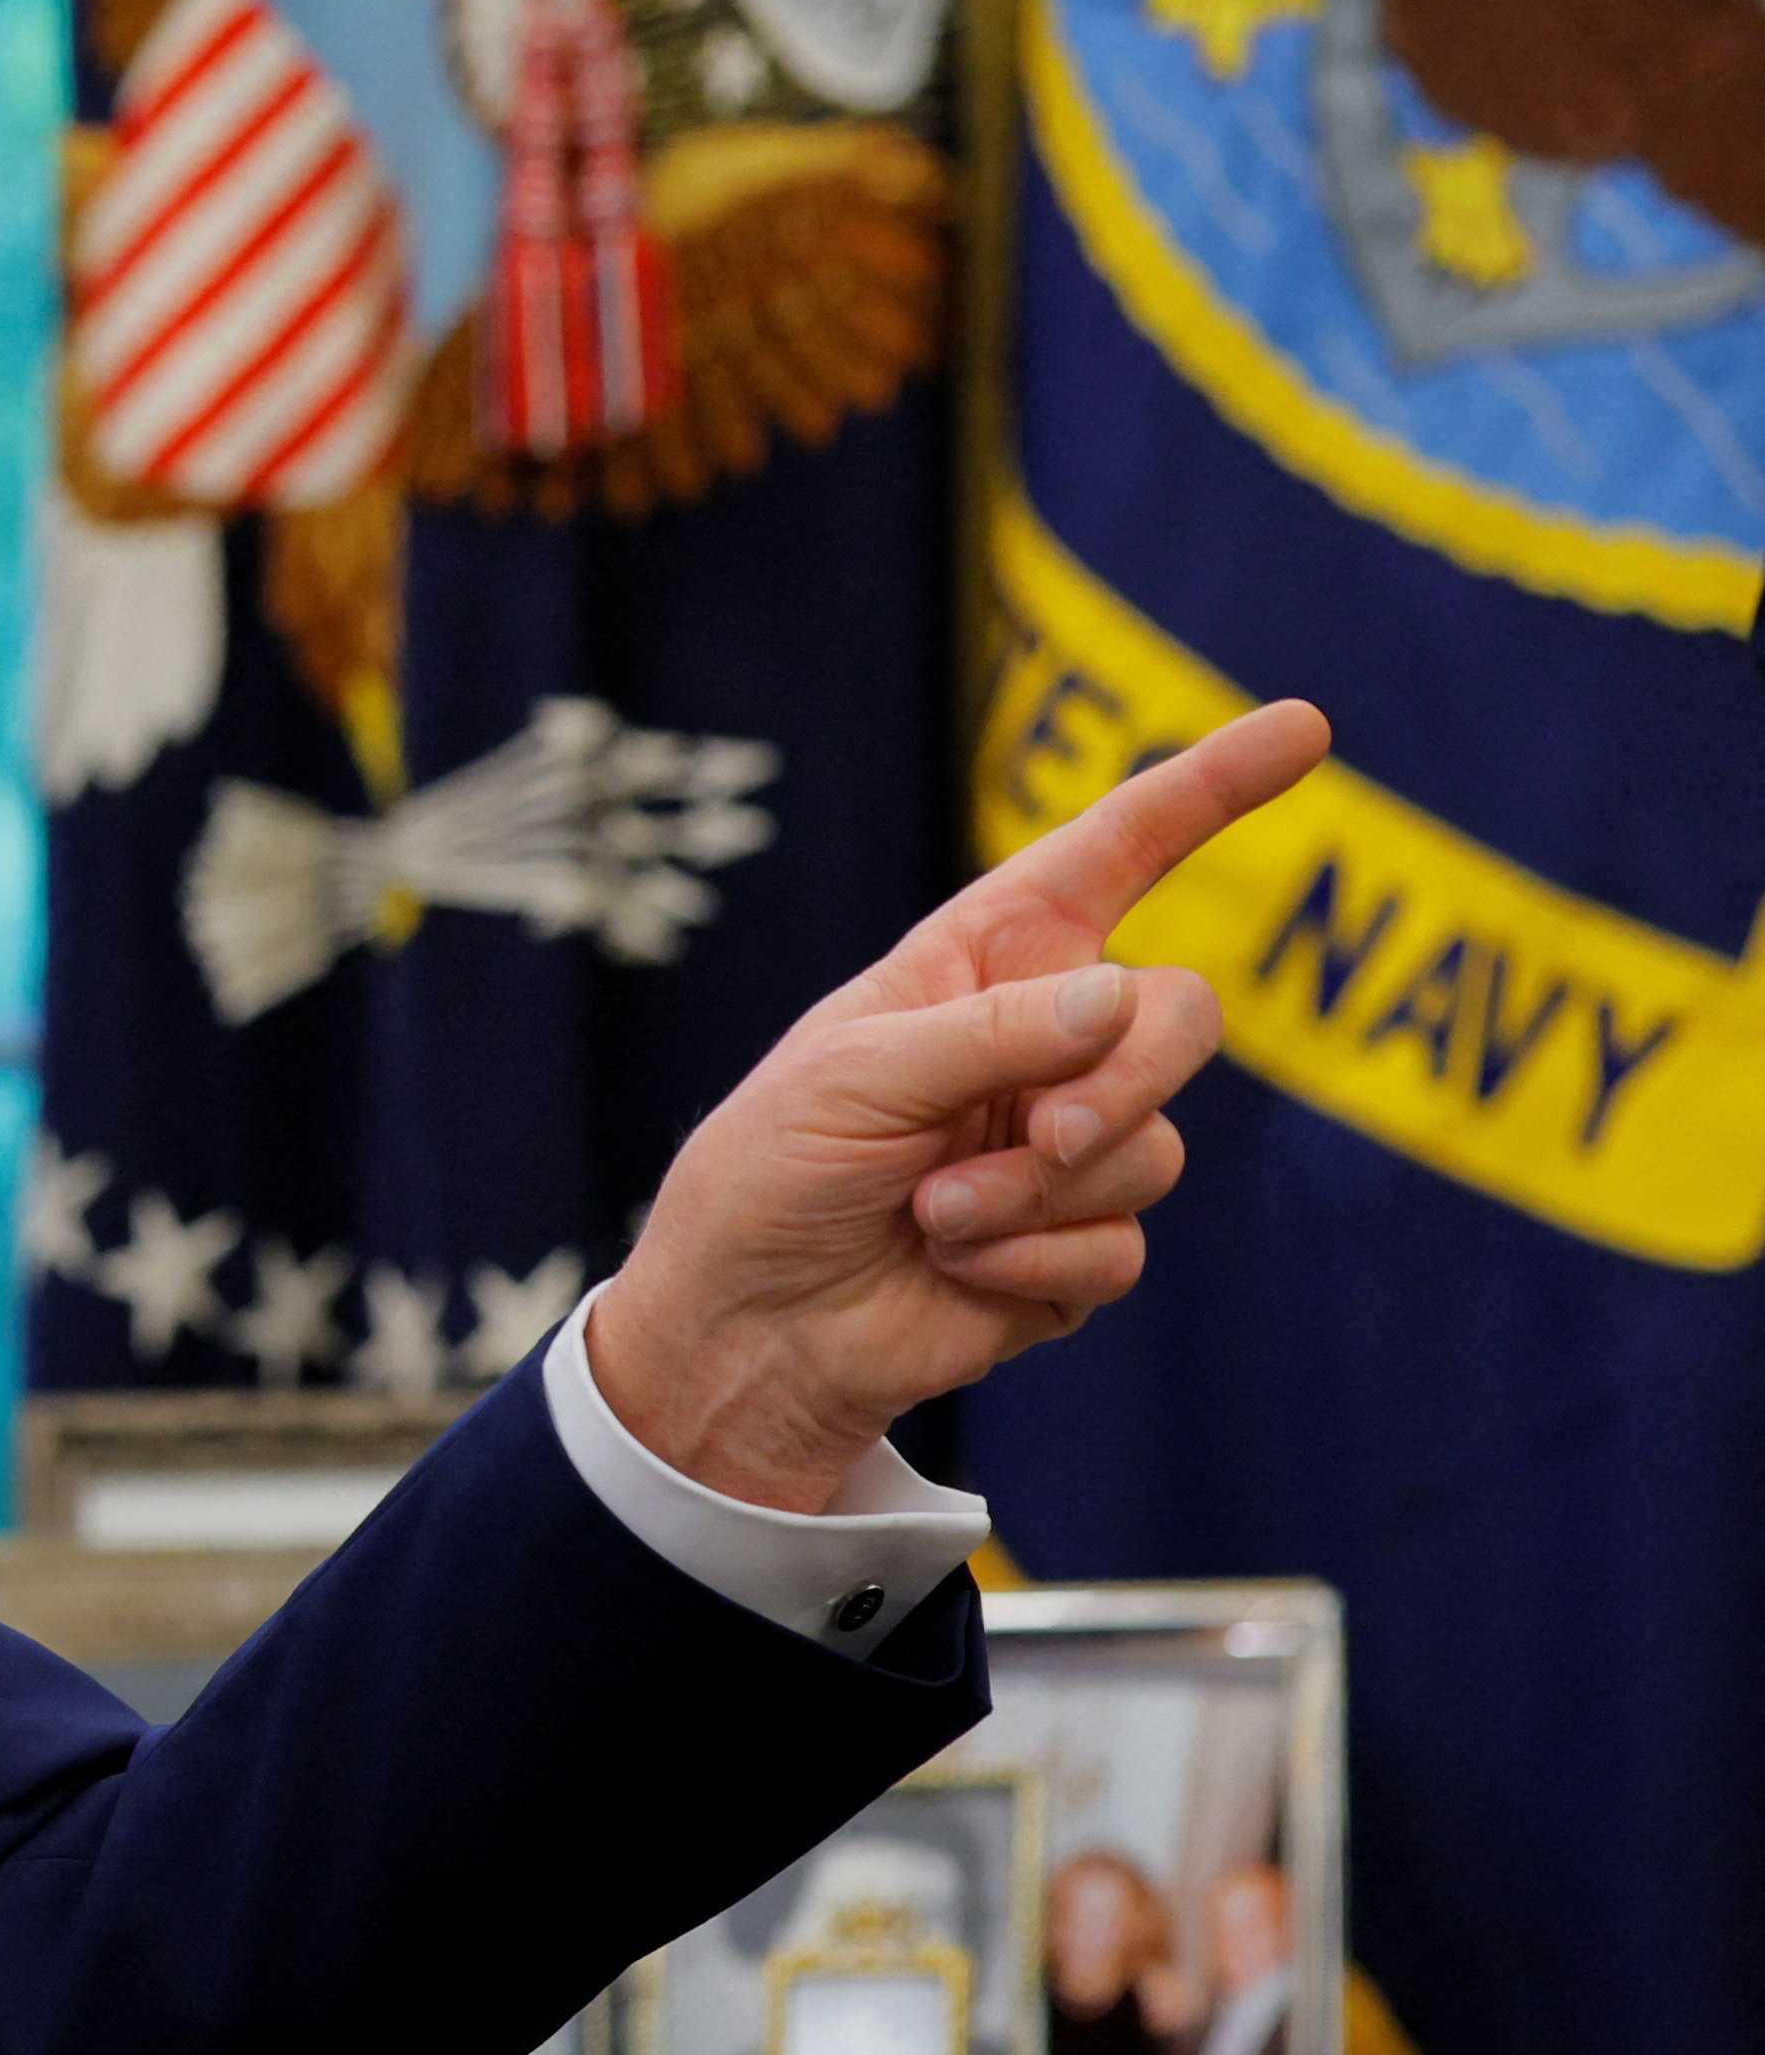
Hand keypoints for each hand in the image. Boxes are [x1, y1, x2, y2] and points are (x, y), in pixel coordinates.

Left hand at [592, 700, 1330, 1511]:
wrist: (749, 1328)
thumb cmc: (771, 1177)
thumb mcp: (852, 1075)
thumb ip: (991, 1030)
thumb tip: (1125, 998)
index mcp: (982, 964)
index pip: (1114, 855)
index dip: (1209, 790)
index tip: (1305, 726)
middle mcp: (1042, 1043)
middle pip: (1180, 1018)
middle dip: (1133, 1075)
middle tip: (1045, 1132)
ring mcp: (1069, 1145)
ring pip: (1153, 1146)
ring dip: (1037, 1189)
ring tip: (932, 1216)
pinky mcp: (1077, 1246)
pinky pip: (1122, 1243)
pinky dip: (1033, 1260)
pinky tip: (954, 1271)